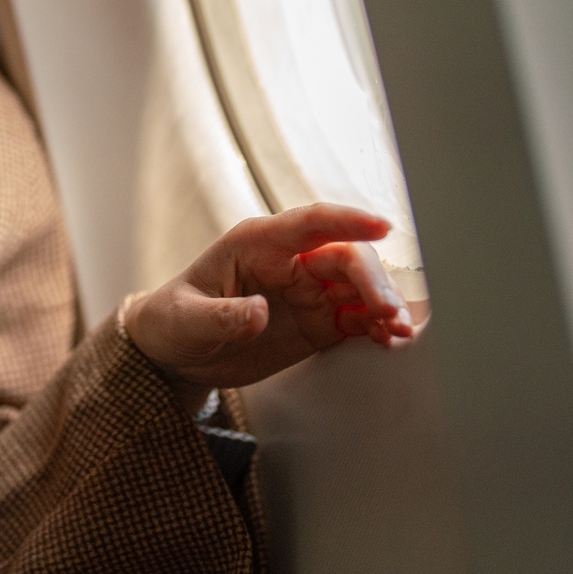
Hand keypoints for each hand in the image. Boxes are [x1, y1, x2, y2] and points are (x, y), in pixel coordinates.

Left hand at [121, 203, 414, 413]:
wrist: (174, 353)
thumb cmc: (173, 321)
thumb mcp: (186, 320)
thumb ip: (221, 316)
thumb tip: (258, 312)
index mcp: (257, 243)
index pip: (310, 223)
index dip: (347, 220)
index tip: (381, 227)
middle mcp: (289, 261)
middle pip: (344, 257)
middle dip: (372, 280)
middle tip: (387, 311)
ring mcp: (306, 291)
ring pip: (358, 286)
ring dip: (382, 303)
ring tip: (399, 329)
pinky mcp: (315, 321)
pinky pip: (354, 317)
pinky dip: (375, 325)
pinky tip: (390, 338)